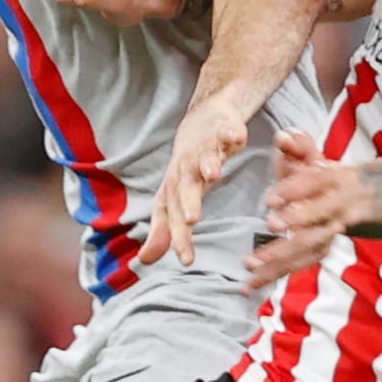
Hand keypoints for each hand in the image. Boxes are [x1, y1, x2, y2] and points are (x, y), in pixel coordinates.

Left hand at [143, 90, 253, 270]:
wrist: (202, 120)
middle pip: (184, 188)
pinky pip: (226, 132)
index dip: (177, 237)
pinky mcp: (221, 131)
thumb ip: (164, 229)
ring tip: (213, 174)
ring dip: (207, 165)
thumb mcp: (174, 198)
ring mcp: (203, 149)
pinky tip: (237, 138)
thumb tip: (144, 260)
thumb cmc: (188, 167)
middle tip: (190, 219)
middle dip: (187, 202)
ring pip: (204, 158)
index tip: (187, 260)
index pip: (172, 216)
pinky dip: (230, 134)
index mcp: (174, 189)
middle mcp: (185, 170)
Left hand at [245, 131, 365, 286]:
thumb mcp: (309, 156)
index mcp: (335, 181)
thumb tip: (283, 136)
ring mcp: (329, 234)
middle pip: (318, 217)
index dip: (295, 190)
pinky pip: (296, 267)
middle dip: (297, 221)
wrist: (352, 199)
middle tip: (270, 224)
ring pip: (307, 248)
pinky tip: (246, 287)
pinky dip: (271, 277)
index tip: (271, 198)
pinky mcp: (317, 252)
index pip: (317, 183)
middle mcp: (336, 209)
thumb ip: (296, 145)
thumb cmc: (319, 174)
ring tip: (249, 264)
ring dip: (280, 258)